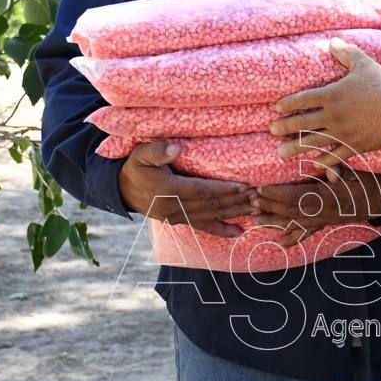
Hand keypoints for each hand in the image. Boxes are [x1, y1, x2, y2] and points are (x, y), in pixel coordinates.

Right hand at [117, 141, 254, 237]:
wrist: (121, 189)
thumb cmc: (135, 167)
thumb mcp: (140, 155)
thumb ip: (156, 151)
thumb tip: (176, 148)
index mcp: (166, 190)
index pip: (200, 190)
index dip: (223, 189)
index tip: (244, 186)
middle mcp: (172, 207)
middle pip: (210, 205)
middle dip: (236, 201)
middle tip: (259, 197)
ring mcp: (175, 217)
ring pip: (210, 216)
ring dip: (234, 213)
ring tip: (256, 209)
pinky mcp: (178, 222)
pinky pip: (202, 227)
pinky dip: (221, 230)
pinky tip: (239, 233)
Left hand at [251, 173, 380, 246]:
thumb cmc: (368, 182)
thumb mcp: (357, 172)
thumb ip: (341, 171)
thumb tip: (328, 169)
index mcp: (327, 197)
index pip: (297, 197)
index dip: (277, 195)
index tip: (260, 189)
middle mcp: (323, 212)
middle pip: (291, 211)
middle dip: (269, 208)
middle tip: (250, 203)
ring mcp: (324, 220)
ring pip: (295, 223)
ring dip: (274, 222)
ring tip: (255, 221)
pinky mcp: (326, 223)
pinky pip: (308, 232)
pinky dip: (294, 238)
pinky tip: (280, 243)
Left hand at [271, 38, 380, 170]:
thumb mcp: (365, 64)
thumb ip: (347, 53)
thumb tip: (332, 42)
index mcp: (332, 95)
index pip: (303, 99)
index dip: (288, 103)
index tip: (276, 108)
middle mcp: (333, 116)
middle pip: (302, 123)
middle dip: (285, 127)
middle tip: (272, 130)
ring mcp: (342, 134)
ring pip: (312, 143)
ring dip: (295, 148)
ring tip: (281, 154)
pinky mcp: (354, 147)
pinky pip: (334, 156)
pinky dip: (322, 161)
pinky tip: (313, 164)